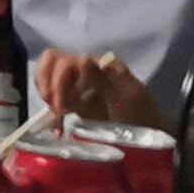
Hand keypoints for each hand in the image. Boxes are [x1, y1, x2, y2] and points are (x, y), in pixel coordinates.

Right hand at [38, 50, 158, 128]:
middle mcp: (85, 68)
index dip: (58, 81)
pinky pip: (52, 92)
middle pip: (52, 62)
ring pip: (47, 73)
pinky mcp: (74, 99)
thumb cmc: (142, 115)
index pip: (66, 60)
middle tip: (56, 109)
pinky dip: (49, 105)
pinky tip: (57, 125)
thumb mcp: (128, 98)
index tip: (62, 107)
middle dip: (48, 85)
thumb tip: (81, 59)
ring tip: (56, 115)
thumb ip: (104, 79)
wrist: (148, 133)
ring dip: (45, 92)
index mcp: (98, 64)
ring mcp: (78, 83)